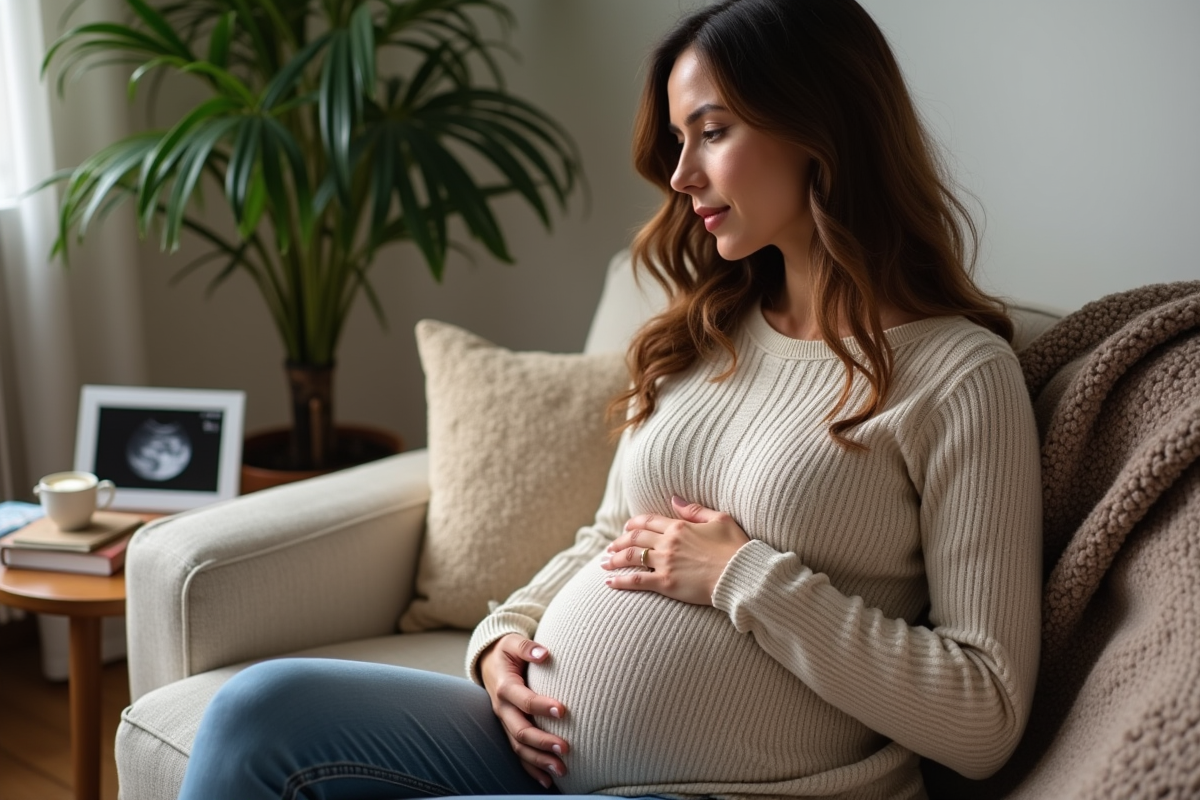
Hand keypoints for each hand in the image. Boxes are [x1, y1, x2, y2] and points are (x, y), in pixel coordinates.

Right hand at [478, 634, 568, 787]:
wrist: (489, 663)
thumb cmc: (507, 652)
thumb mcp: (512, 642)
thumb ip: (527, 647)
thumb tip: (544, 654)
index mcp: (505, 687)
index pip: (523, 699)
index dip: (541, 705)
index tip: (563, 710)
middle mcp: (503, 709)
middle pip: (520, 730)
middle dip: (542, 741)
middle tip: (565, 748)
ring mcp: (506, 722)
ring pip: (519, 747)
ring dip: (539, 760)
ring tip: (562, 770)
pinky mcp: (510, 730)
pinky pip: (519, 753)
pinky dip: (532, 769)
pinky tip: (549, 780)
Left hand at [601, 494, 749, 604]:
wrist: (740, 575)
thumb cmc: (735, 548)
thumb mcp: (720, 519)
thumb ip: (694, 510)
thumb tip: (674, 498)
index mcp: (679, 526)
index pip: (648, 521)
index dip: (634, 524)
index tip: (626, 528)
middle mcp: (668, 542)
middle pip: (635, 538)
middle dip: (619, 541)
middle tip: (611, 546)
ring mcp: (665, 563)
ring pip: (631, 557)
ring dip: (614, 559)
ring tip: (605, 562)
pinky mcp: (665, 583)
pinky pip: (637, 580)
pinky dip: (620, 581)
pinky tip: (609, 582)